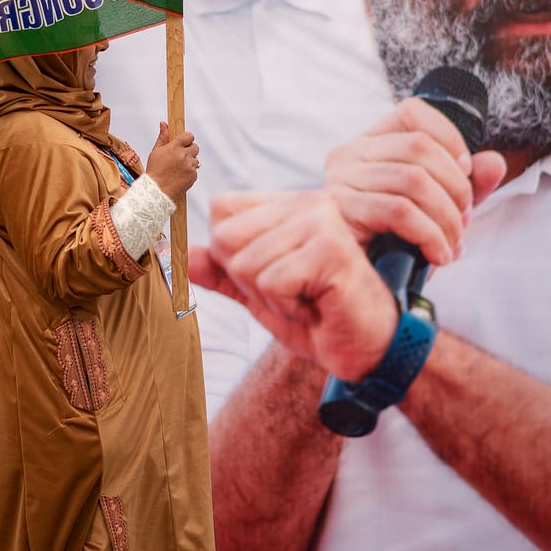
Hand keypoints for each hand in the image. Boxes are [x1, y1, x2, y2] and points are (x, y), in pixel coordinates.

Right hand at [145, 121, 198, 201]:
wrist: (156, 191)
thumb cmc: (154, 171)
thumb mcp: (156, 152)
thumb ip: (163, 137)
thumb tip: (163, 124)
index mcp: (174, 147)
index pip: (189, 136)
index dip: (186, 139)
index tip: (183, 142)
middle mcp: (184, 155)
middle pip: (195, 147)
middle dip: (189, 151)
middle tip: (179, 157)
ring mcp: (190, 166)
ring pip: (195, 159)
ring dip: (189, 162)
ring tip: (178, 168)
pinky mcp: (193, 176)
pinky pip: (195, 170)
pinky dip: (189, 172)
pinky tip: (179, 176)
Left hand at [190, 191, 398, 382]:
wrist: (370, 349)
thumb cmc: (321, 317)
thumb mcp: (261, 295)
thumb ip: (222, 273)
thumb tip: (180, 256)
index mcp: (289, 204)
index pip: (222, 213)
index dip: (234, 258)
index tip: (276, 278)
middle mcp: (306, 201)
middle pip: (226, 240)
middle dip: (251, 282)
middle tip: (295, 293)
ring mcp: (321, 221)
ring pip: (247, 265)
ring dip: (273, 299)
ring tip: (310, 299)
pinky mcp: (332, 249)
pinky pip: (272, 283)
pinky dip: (289, 308)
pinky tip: (320, 306)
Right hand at [324, 98, 505, 265]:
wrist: (358, 291)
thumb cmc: (394, 247)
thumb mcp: (437, 211)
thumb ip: (466, 185)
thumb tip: (494, 162)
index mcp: (371, 145)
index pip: (412, 113)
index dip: (449, 137)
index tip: (466, 172)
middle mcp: (350, 154)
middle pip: (419, 147)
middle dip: (456, 187)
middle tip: (463, 223)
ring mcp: (340, 180)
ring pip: (413, 180)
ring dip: (446, 217)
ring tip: (452, 244)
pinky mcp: (339, 210)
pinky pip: (399, 210)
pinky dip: (430, 234)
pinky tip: (438, 255)